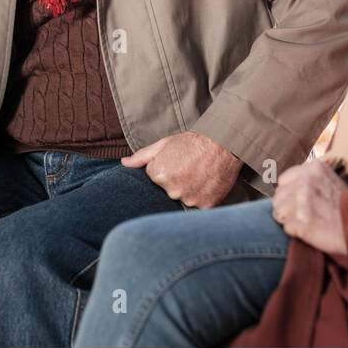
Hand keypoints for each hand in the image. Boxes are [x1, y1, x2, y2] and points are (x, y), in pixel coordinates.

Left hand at [121, 131, 243, 207]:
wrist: (224, 143)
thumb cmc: (193, 142)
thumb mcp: (164, 144)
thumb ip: (142, 156)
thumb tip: (124, 164)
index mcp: (158, 175)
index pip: (156, 179)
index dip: (167, 169)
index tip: (178, 161)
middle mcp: (172, 190)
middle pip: (169, 190)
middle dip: (177, 181)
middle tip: (191, 168)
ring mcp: (189, 198)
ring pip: (184, 199)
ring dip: (190, 190)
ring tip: (200, 174)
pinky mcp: (206, 204)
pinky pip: (200, 205)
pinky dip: (203, 197)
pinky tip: (207, 183)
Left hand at [271, 161, 347, 256]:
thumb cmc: (347, 208)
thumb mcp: (330, 182)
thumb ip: (308, 180)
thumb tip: (282, 187)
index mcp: (313, 168)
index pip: (283, 181)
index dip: (291, 195)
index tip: (306, 203)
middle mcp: (307, 180)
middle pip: (278, 197)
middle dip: (289, 209)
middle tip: (310, 215)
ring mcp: (304, 199)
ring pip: (279, 213)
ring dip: (292, 221)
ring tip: (312, 222)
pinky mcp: (302, 220)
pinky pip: (287, 228)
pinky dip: (297, 233)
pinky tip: (313, 230)